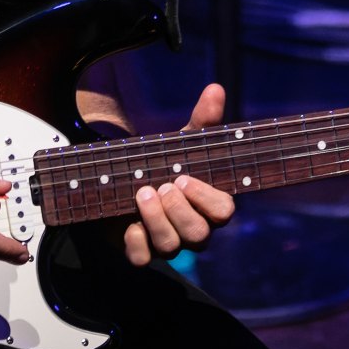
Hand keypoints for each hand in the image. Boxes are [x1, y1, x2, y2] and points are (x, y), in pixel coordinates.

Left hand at [121, 83, 236, 266]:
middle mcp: (192, 228)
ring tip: (142, 193)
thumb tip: (215, 89)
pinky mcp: (140, 249)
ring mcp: (167, 242)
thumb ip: (201, 119)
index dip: (207, 199)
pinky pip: (141, 258)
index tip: (185, 177)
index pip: (224, 212)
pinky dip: (135, 242)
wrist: (124, 178)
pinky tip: (128, 223)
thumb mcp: (181, 142)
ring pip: (171, 247)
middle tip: (164, 185)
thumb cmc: (164, 162)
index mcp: (208, 204)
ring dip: (156, 220)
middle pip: (199, 235)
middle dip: (180, 210)